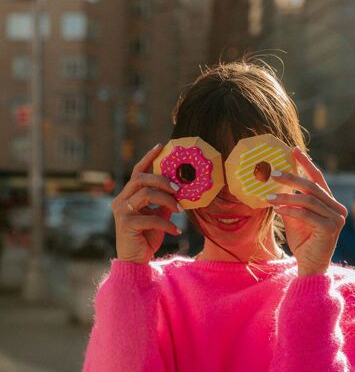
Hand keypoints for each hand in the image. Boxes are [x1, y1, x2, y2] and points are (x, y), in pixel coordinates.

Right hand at [111, 144, 182, 262]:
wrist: (135, 261)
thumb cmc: (146, 237)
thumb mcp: (158, 217)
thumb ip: (164, 203)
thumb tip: (179, 190)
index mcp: (128, 195)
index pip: (137, 172)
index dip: (148, 158)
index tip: (160, 146)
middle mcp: (121, 200)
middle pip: (140, 179)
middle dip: (162, 180)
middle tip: (179, 188)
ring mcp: (121, 212)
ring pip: (145, 194)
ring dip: (166, 200)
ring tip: (179, 209)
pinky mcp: (125, 224)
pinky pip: (150, 218)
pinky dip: (166, 224)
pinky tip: (176, 231)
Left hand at [267, 147, 347, 275]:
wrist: (309, 264)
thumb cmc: (302, 239)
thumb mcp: (293, 216)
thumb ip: (289, 201)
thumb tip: (273, 184)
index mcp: (329, 201)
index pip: (317, 178)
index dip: (305, 163)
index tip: (293, 149)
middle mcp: (336, 207)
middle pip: (312, 186)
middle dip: (291, 178)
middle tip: (272, 173)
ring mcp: (336, 218)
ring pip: (307, 200)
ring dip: (285, 197)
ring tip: (267, 197)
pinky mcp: (330, 229)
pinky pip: (306, 214)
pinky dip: (289, 210)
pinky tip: (275, 209)